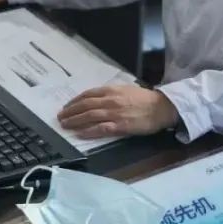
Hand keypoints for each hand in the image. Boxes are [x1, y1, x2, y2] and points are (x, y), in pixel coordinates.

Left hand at [58, 85, 178, 139]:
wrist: (161, 107)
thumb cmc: (145, 99)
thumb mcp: (126, 90)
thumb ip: (112, 93)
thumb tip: (98, 98)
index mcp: (111, 90)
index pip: (88, 95)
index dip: (75, 101)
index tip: (67, 106)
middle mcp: (110, 100)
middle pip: (85, 105)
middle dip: (70, 111)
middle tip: (60, 117)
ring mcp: (114, 113)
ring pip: (89, 116)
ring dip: (75, 121)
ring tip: (65, 125)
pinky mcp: (120, 126)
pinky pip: (100, 129)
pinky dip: (88, 131)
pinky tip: (80, 134)